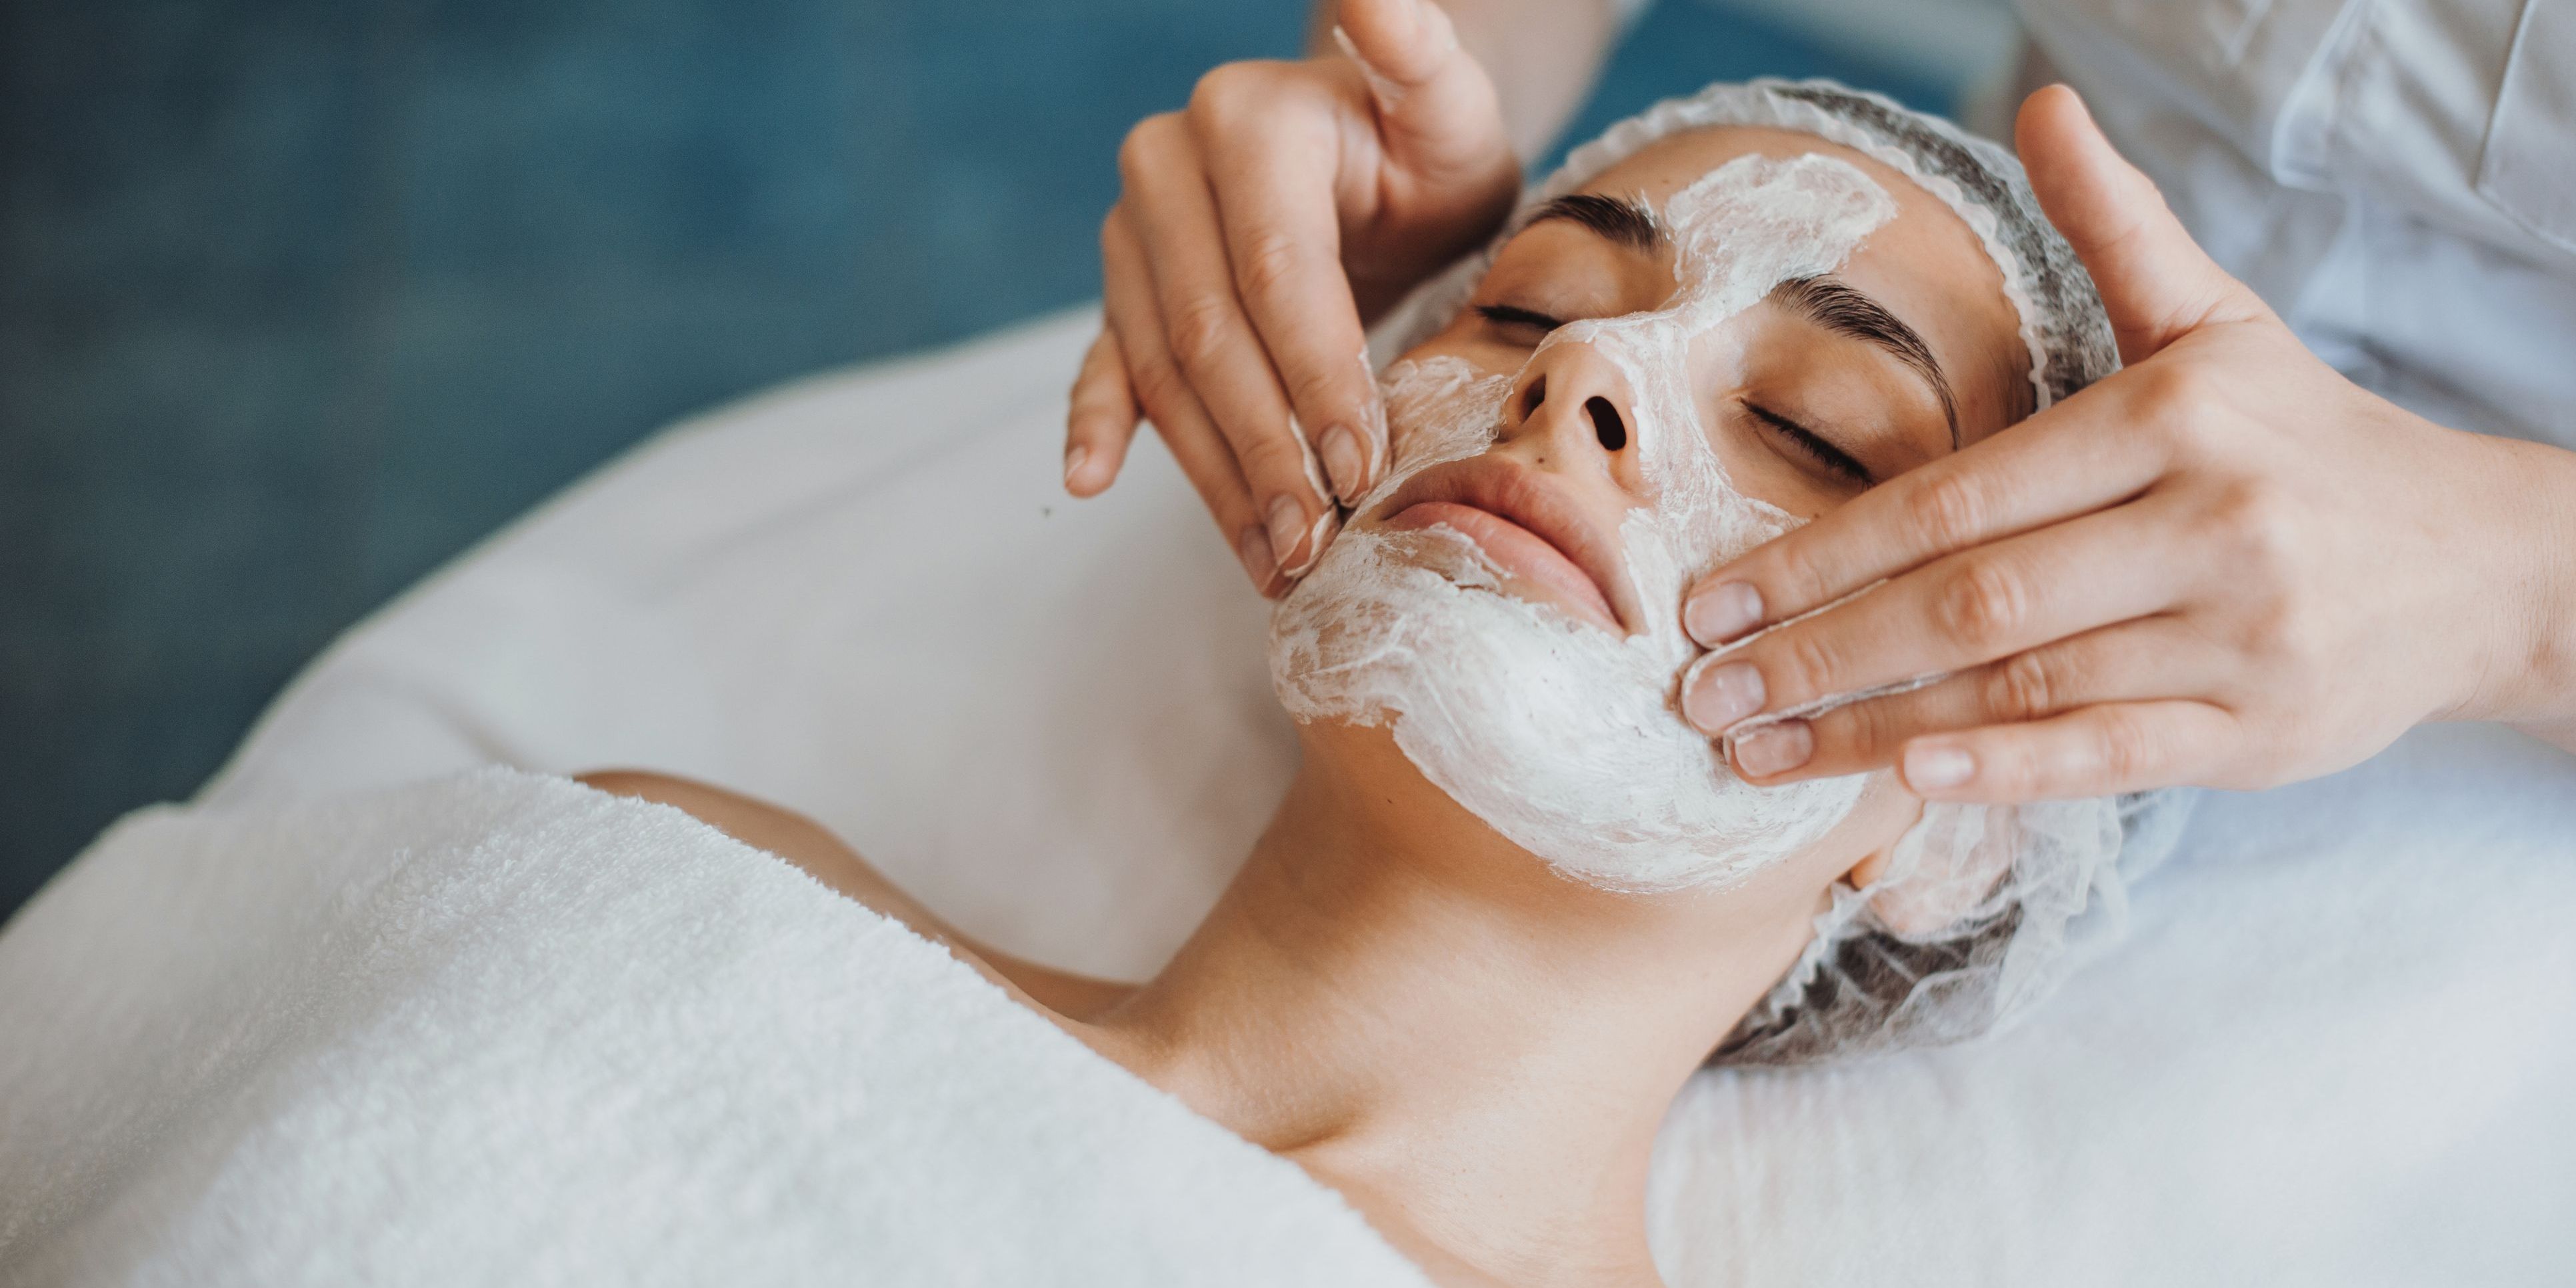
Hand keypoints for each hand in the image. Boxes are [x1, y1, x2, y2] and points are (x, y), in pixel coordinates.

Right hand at [1065, 0, 1518, 594]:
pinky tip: (1089, 482)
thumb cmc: (1424, 143)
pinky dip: (1100, 424)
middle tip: (1315, 542)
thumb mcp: (1445, 104)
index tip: (1364, 469)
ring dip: (1214, 475)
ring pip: (1165, 373)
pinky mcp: (1122, 291)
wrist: (1374, 159)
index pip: (1277, 274)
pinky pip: (1105, 364)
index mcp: (1242, 122)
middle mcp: (1165, 170)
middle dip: (1266, 450)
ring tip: (1272, 559)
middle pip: (1210, 336)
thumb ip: (1417, 56)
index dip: (1319, 376)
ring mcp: (1133, 236)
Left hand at [1676, 86, 2575, 800]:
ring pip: (2022, 687)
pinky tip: (1905, 777)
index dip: (1821, 554)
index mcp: (2171, 419)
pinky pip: (2111, 755)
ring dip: (1871, 726)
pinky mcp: (2262, 732)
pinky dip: (2006, 767)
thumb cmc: (2304, 441)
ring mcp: (2238, 637)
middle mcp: (2207, 525)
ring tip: (1753, 751)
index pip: (1956, 496)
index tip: (1710, 597)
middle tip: (1698, 690)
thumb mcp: (2218, 323)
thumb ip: (2120, 228)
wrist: (2475, 562)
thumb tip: (2045, 105)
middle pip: (1971, 599)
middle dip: (1817, 651)